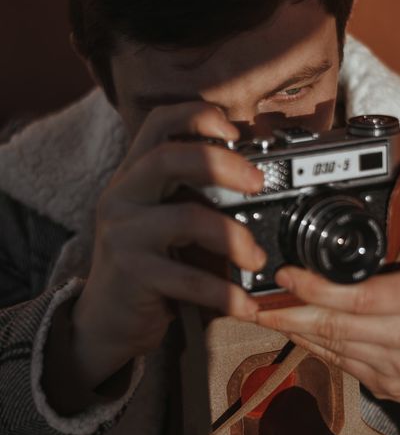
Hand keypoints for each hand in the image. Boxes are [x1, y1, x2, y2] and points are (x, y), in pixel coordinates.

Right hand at [68, 102, 264, 390]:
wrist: (106, 319)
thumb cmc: (146, 262)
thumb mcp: (161, 217)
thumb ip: (192, 193)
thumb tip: (254, 178)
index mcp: (134, 174)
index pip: (159, 123)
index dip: (197, 116)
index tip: (234, 130)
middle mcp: (123, 196)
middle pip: (168, 158)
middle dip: (222, 164)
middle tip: (258, 183)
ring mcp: (123, 233)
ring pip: (187, 217)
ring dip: (234, 238)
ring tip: (256, 259)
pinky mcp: (131, 273)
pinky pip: (188, 277)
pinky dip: (224, 292)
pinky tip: (244, 304)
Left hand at [257, 199, 399, 404]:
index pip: (360, 296)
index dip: (316, 288)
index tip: (286, 275)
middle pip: (338, 325)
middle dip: (291, 313)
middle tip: (258, 299)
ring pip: (334, 347)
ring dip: (295, 330)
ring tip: (266, 314)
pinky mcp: (388, 384)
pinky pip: (341, 364)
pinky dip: (313, 347)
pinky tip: (294, 332)